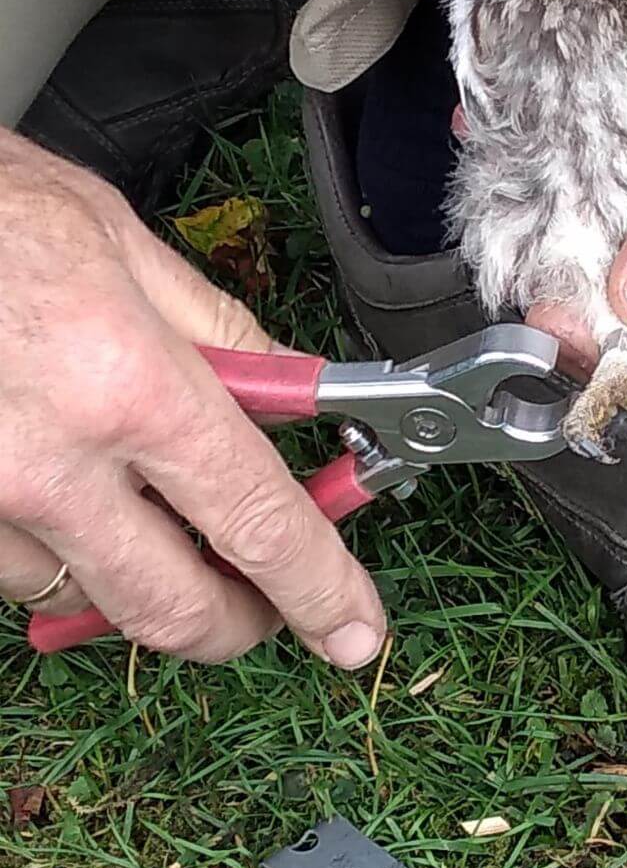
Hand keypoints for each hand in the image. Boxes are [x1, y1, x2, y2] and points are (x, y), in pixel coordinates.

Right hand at [0, 131, 384, 666]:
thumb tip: (286, 390)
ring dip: (136, 571)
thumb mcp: (119, 240)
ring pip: (86, 597)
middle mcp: (49, 465)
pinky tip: (63, 486)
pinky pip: (17, 570)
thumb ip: (216, 329)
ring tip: (145, 500)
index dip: (319, 588)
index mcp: (126, 384)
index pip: (255, 521)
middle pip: (174, 608)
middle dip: (235, 620)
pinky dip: (58, 549)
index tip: (352, 627)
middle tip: (262, 598)